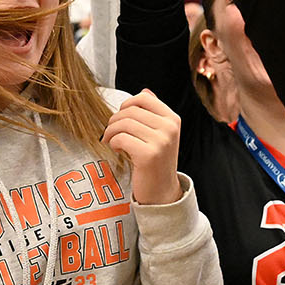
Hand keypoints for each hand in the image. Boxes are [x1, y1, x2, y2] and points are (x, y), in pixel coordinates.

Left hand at [104, 89, 182, 203]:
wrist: (162, 193)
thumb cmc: (156, 162)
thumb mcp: (160, 134)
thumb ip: (153, 113)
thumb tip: (145, 91)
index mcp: (173, 119)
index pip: (143, 98)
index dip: (126, 105)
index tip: (121, 118)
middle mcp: (170, 128)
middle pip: (130, 110)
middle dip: (114, 121)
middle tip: (111, 134)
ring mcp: (161, 141)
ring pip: (123, 123)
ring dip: (111, 132)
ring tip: (112, 142)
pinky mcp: (149, 155)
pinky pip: (120, 138)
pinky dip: (113, 143)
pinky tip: (118, 151)